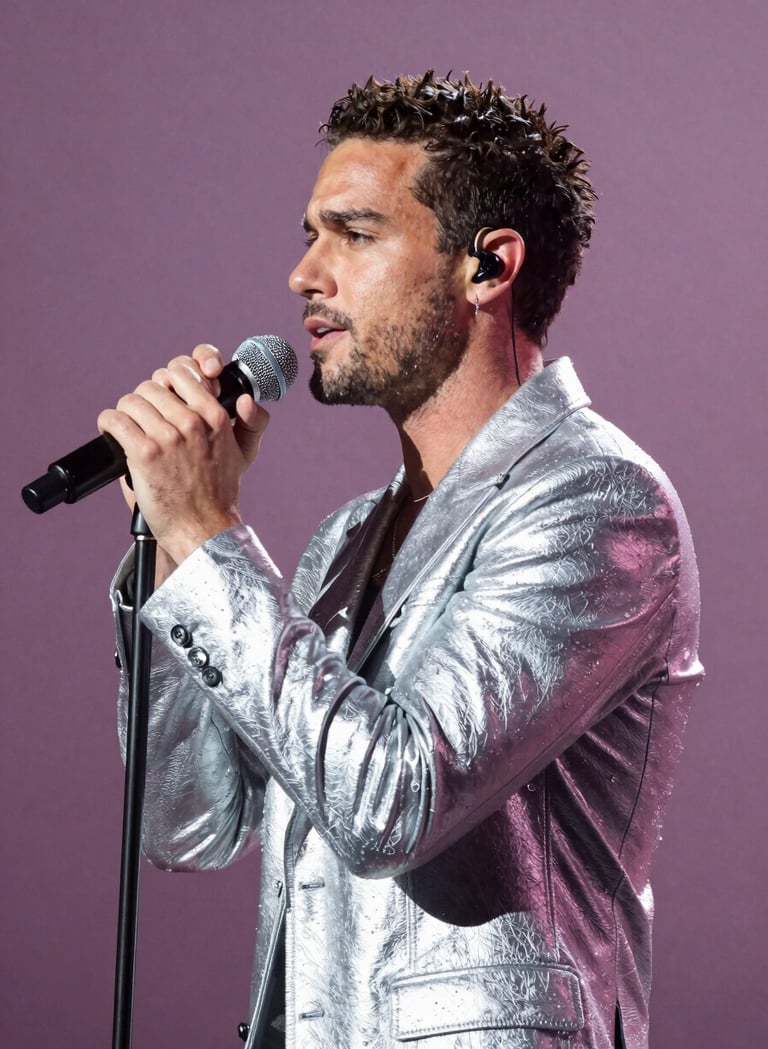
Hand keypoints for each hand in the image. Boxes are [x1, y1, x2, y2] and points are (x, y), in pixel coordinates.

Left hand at [97, 344, 269, 564]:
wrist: (203, 529)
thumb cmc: (218, 493)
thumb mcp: (243, 453)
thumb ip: (248, 422)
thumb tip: (246, 399)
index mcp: (215, 417)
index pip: (181, 371)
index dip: (168, 381)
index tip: (164, 396)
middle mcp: (193, 422)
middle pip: (151, 386)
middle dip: (144, 401)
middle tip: (143, 419)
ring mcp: (168, 437)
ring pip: (131, 401)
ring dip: (125, 413)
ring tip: (129, 429)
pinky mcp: (145, 454)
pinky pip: (115, 421)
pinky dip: (108, 425)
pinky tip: (112, 433)